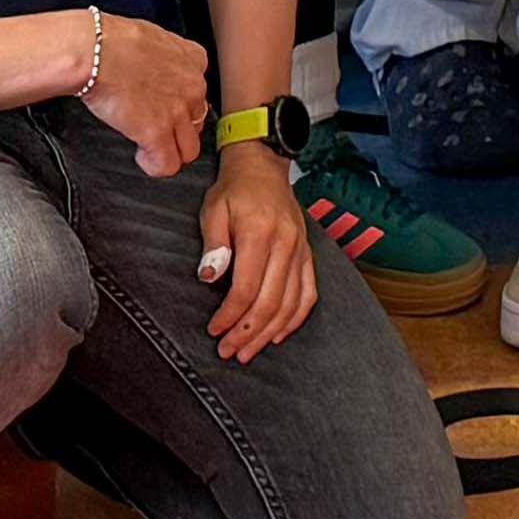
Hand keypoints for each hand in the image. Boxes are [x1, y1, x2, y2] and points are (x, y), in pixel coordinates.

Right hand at [76, 8, 215, 179]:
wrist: (94, 51)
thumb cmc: (110, 40)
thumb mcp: (150, 37)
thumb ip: (160, 57)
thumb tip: (151, 68)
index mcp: (192, 58)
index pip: (200, 90)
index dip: (181, 103)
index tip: (165, 106)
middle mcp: (192, 86)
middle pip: (198, 121)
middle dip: (177, 128)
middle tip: (154, 126)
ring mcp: (177, 111)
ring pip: (189, 149)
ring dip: (170, 151)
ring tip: (149, 146)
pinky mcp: (158, 133)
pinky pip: (168, 165)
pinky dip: (155, 166)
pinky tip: (142, 155)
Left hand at [199, 143, 317, 363]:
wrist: (264, 166)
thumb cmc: (235, 189)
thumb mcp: (214, 209)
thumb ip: (213, 244)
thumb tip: (209, 277)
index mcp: (260, 233)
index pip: (247, 286)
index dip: (230, 314)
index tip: (214, 330)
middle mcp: (286, 244)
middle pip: (271, 301)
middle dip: (248, 332)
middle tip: (229, 351)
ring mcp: (300, 251)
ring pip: (291, 303)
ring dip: (269, 332)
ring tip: (249, 351)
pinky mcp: (307, 254)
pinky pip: (308, 293)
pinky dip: (295, 318)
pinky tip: (279, 334)